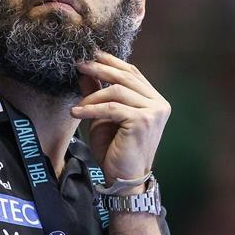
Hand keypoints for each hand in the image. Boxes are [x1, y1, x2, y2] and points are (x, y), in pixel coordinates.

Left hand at [70, 51, 170, 185]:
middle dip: (100, 69)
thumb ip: (98, 94)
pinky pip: (112, 108)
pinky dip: (91, 109)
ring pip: (117, 91)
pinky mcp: (143, 121)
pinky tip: (76, 112)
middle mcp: (158, 103)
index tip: (91, 55)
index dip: (112, 62)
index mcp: (154, 100)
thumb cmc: (115, 150)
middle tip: (80, 64)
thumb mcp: (103, 117)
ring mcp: (153, 111)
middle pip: (126, 77)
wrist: (124, 179)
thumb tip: (85, 72)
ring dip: (92, 96)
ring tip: (77, 104)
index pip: (133, 73)